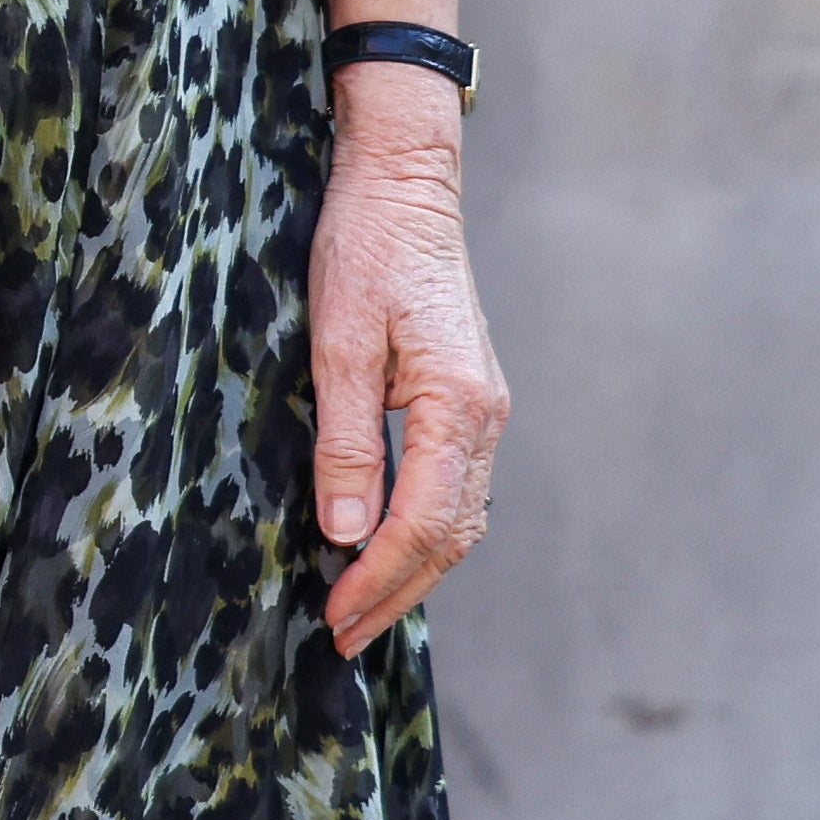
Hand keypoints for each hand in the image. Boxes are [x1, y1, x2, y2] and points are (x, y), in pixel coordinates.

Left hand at [312, 67, 505, 655]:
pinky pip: (453, 485)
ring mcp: (481, 408)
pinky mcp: (466, 397)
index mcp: (458, 406)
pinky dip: (423, 528)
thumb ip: (346, 439)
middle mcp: (484, 417)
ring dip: (412, 567)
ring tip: (361, 608)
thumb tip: (343, 529)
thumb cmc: (367, 248)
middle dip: (396, 591)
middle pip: (450, 534)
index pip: (423, 522)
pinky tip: (385, 543)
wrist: (404, 182)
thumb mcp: (338, 341)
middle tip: (344, 636)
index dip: (377, 577)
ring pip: (458, 516)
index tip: (335, 615)